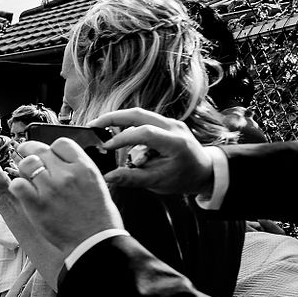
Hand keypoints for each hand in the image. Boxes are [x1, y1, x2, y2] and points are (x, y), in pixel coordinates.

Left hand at [8, 139, 124, 264]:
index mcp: (85, 167)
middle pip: (41, 150)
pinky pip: (17, 184)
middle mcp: (67, 174)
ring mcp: (51, 189)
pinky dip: (17, 186)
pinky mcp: (37, 204)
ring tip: (26, 177)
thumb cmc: (98, 217)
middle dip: (31, 151)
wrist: (94, 242)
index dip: (51, 147)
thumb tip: (61, 159)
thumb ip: (79, 169)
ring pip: (27, 164)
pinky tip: (22, 191)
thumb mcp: (97, 184)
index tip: (47, 153)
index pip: (61, 143)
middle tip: (24, 153)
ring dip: (23, 169)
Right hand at [88, 108, 214, 195]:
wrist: (204, 171)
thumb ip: (132, 178)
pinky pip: (143, 120)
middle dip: (113, 118)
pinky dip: (127, 125)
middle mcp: (173, 127)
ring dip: (118, 120)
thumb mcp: (157, 182)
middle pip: (138, 114)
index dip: (122, 138)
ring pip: (139, 114)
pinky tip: (116, 134)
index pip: (144, 133)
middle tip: (93, 125)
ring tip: (100, 128)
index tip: (106, 146)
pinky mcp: (165, 124)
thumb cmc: (183, 177)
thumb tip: (108, 177)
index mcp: (175, 142)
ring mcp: (170, 123)